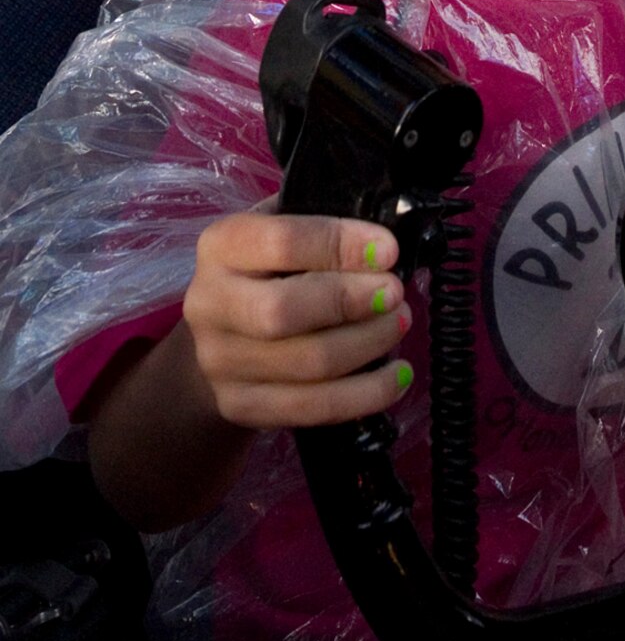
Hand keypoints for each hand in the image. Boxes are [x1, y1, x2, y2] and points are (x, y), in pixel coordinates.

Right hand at [183, 196, 413, 428]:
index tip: (388, 251)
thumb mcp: (284, 231)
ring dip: (369, 344)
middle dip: (351, 301)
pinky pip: (312, 408)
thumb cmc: (270, 271)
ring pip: (306, 363)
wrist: (224, 336)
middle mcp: (209, 304)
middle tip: (395, 293)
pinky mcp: (240, 405)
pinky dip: (366, 393)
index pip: (281, 241)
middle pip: (283, 311)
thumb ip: (324, 232)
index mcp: (221, 246)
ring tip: (400, 324)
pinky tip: (397, 374)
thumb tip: (384, 246)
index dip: (340, 245)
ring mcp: (219, 362)